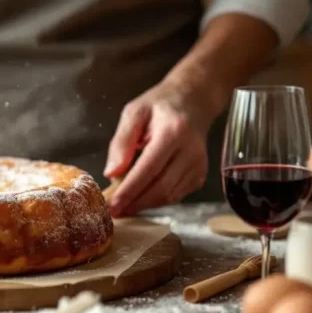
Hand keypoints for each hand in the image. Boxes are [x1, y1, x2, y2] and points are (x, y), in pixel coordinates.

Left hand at [103, 81, 214, 216]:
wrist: (195, 100)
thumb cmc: (160, 104)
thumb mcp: (134, 112)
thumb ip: (121, 142)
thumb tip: (111, 173)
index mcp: (173, 132)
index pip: (149, 168)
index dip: (130, 190)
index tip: (112, 204)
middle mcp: (190, 151)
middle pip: (161, 187)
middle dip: (135, 203)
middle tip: (114, 211)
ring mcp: (198, 165)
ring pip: (170, 195)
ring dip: (145, 205)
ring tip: (124, 207)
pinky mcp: (200, 174)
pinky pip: (177, 194)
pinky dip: (157, 200)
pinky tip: (141, 199)